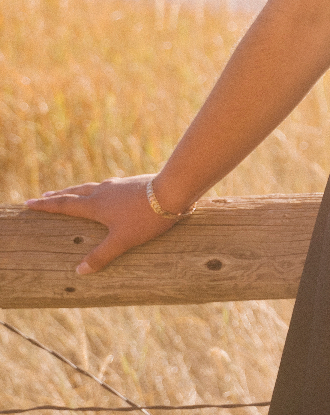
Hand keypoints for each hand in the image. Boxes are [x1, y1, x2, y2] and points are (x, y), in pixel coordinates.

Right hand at [25, 175, 182, 274]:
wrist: (174, 190)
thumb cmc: (146, 217)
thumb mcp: (122, 241)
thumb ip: (101, 256)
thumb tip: (79, 271)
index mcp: (96, 205)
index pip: (65, 205)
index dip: (46, 206)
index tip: (29, 203)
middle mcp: (104, 191)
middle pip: (77, 192)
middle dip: (60, 196)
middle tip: (45, 196)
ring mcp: (120, 185)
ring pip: (94, 187)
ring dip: (80, 190)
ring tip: (74, 192)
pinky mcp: (134, 183)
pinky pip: (111, 186)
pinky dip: (101, 189)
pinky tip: (109, 192)